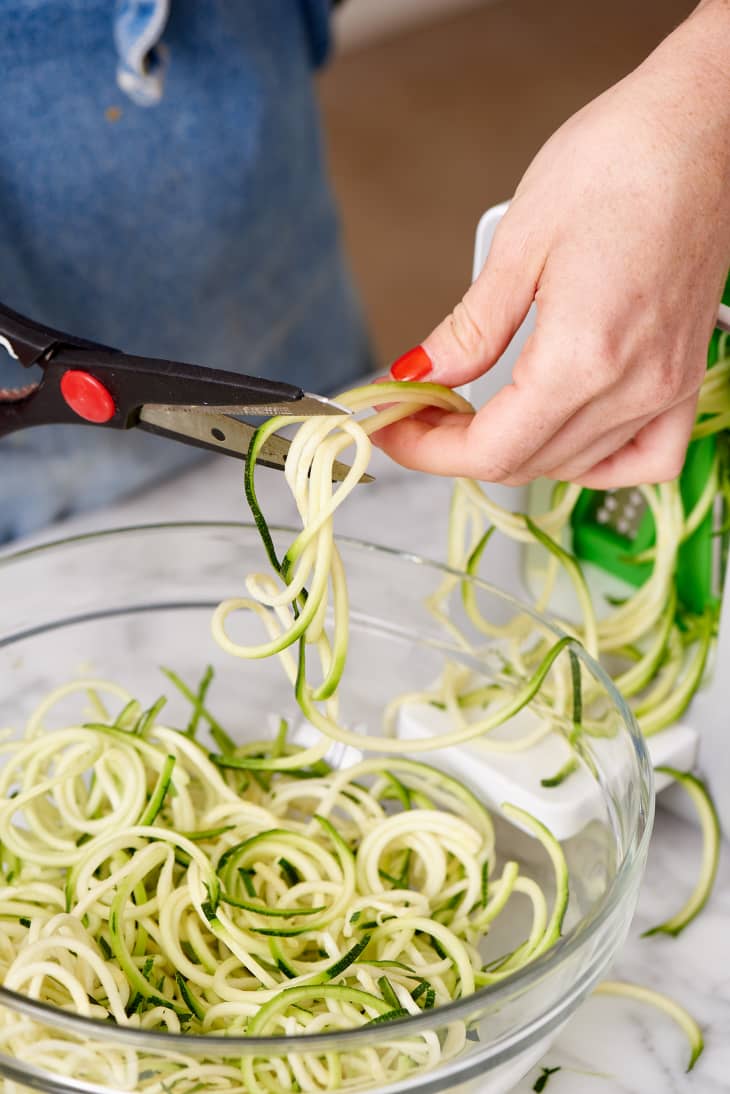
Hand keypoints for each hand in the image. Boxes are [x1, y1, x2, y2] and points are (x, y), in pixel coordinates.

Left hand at [374, 1, 729, 487]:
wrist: (702, 128)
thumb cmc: (619, 163)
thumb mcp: (520, 244)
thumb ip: (470, 329)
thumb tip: (420, 374)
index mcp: (583, 358)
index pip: (489, 449)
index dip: (427, 449)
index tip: (390, 426)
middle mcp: (632, 387)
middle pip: (526, 463)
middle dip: (456, 448)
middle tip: (416, 411)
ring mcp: (666, 387)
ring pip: (573, 466)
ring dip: (514, 451)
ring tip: (472, 414)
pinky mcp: (685, 376)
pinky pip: (644, 457)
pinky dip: (595, 462)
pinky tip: (561, 435)